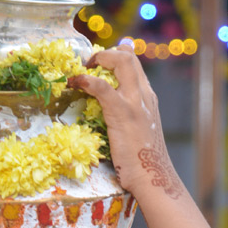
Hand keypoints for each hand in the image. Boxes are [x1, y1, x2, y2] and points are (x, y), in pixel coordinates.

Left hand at [68, 46, 185, 200]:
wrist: (152, 174)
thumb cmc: (140, 159)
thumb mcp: (137, 130)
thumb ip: (127, 115)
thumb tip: (108, 111)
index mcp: (148, 97)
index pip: (134, 64)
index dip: (116, 54)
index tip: (98, 59)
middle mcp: (144, 94)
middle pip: (128, 57)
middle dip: (105, 53)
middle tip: (86, 63)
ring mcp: (135, 102)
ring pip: (121, 62)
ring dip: (97, 60)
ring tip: (79, 70)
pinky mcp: (122, 113)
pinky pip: (102, 88)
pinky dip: (86, 80)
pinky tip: (75, 82)